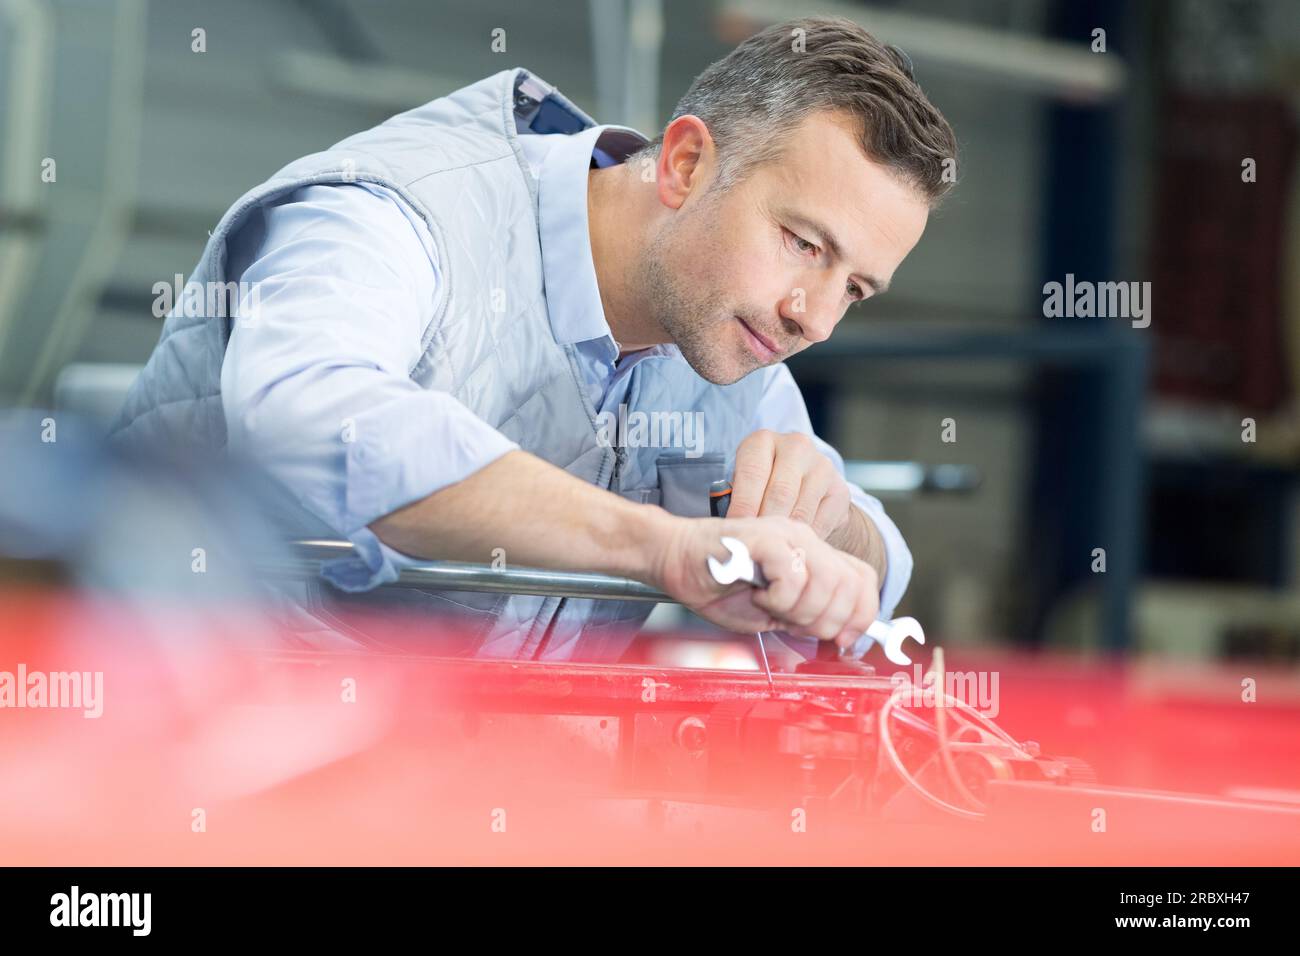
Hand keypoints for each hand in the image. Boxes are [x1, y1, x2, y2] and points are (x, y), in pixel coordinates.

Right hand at [651, 515, 879, 647]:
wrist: (673, 559)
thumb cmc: (715, 585)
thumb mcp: (772, 611)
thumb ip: (807, 617)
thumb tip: (840, 634)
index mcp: (810, 553)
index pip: (862, 578)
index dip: (863, 614)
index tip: (844, 640)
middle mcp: (805, 539)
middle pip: (850, 585)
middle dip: (827, 620)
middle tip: (794, 625)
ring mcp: (787, 535)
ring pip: (827, 582)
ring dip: (801, 611)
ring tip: (771, 607)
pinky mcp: (766, 538)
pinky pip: (794, 578)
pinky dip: (779, 599)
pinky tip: (758, 596)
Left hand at [727, 430, 851, 542]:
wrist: (807, 491)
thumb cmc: (764, 489)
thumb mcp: (744, 485)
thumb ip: (733, 499)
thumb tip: (729, 527)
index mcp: (763, 441)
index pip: (752, 473)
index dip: (743, 506)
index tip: (737, 530)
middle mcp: (795, 447)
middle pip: (779, 493)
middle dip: (764, 524)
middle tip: (755, 546)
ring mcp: (821, 466)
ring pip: (800, 511)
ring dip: (785, 535)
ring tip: (772, 550)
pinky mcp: (840, 489)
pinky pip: (820, 523)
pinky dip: (805, 539)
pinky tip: (794, 546)